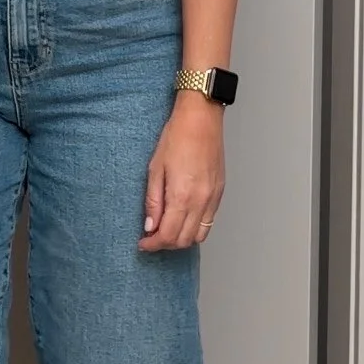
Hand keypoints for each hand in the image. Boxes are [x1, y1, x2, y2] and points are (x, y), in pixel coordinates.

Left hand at [140, 94, 224, 250]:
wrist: (201, 119)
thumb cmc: (176, 138)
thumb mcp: (155, 168)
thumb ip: (153, 201)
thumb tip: (150, 226)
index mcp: (182, 196)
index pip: (168, 236)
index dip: (153, 244)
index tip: (143, 242)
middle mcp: (201, 201)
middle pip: (184, 241)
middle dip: (166, 244)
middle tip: (152, 236)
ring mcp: (213, 198)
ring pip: (199, 235)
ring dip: (182, 238)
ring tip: (168, 228)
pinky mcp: (220, 193)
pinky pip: (209, 221)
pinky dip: (195, 227)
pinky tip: (183, 217)